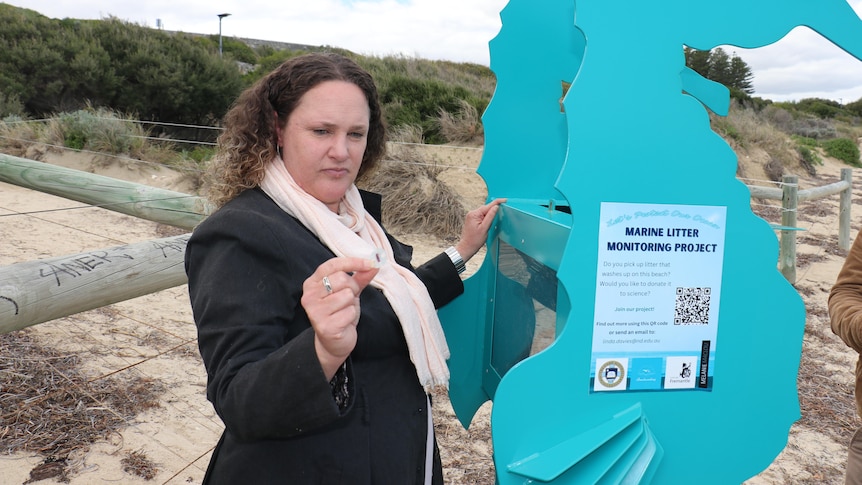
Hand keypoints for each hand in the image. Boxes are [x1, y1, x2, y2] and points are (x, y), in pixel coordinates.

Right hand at [301, 257, 378, 379]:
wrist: (334, 342)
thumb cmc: (340, 313)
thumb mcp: (349, 292)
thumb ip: (360, 277)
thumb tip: (374, 264)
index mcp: (312, 283)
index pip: (332, 265)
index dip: (353, 262)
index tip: (370, 262)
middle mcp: (309, 296)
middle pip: (341, 279)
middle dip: (353, 287)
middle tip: (350, 298)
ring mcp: (315, 311)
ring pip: (346, 295)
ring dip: (352, 303)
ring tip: (345, 311)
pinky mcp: (324, 326)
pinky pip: (350, 312)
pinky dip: (352, 316)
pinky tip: (344, 322)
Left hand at [455, 198, 505, 261]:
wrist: (467, 247)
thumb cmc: (474, 240)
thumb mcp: (485, 228)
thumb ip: (490, 216)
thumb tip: (496, 207)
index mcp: (474, 214)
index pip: (488, 206)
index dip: (498, 202)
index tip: (505, 200)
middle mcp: (472, 213)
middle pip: (486, 208)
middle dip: (494, 209)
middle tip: (503, 211)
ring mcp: (471, 216)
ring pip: (484, 212)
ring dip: (490, 214)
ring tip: (495, 220)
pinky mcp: (472, 220)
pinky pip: (482, 215)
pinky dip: (487, 217)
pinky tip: (489, 221)